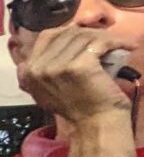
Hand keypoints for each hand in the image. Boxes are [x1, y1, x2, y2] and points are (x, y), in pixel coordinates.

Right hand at [19, 25, 136, 127]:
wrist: (95, 125)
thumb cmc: (79, 108)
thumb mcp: (51, 88)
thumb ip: (46, 67)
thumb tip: (62, 38)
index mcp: (28, 72)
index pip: (47, 36)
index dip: (69, 32)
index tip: (88, 37)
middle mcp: (37, 68)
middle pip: (66, 34)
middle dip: (91, 33)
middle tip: (108, 40)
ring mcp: (55, 67)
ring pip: (84, 36)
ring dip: (106, 37)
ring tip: (120, 44)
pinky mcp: (77, 66)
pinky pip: (99, 43)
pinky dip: (117, 41)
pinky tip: (128, 46)